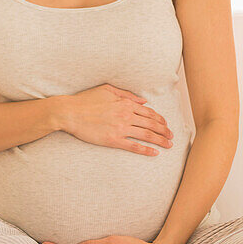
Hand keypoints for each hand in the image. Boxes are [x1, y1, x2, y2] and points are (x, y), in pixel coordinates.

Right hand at [59, 83, 173, 156]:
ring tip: (168, 145)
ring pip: (146, 135)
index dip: (159, 119)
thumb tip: (143, 100)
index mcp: (125, 103)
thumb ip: (126, 94)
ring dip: (160, 140)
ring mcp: (120, 128)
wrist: (70, 112)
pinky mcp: (113, 140)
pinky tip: (155, 153)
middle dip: (164, 131)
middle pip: (151, 124)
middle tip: (171, 136)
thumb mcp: (107, 89)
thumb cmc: (86, 100)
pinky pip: (134, 146)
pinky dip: (146, 150)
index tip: (165, 124)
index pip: (148, 112)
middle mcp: (126, 115)